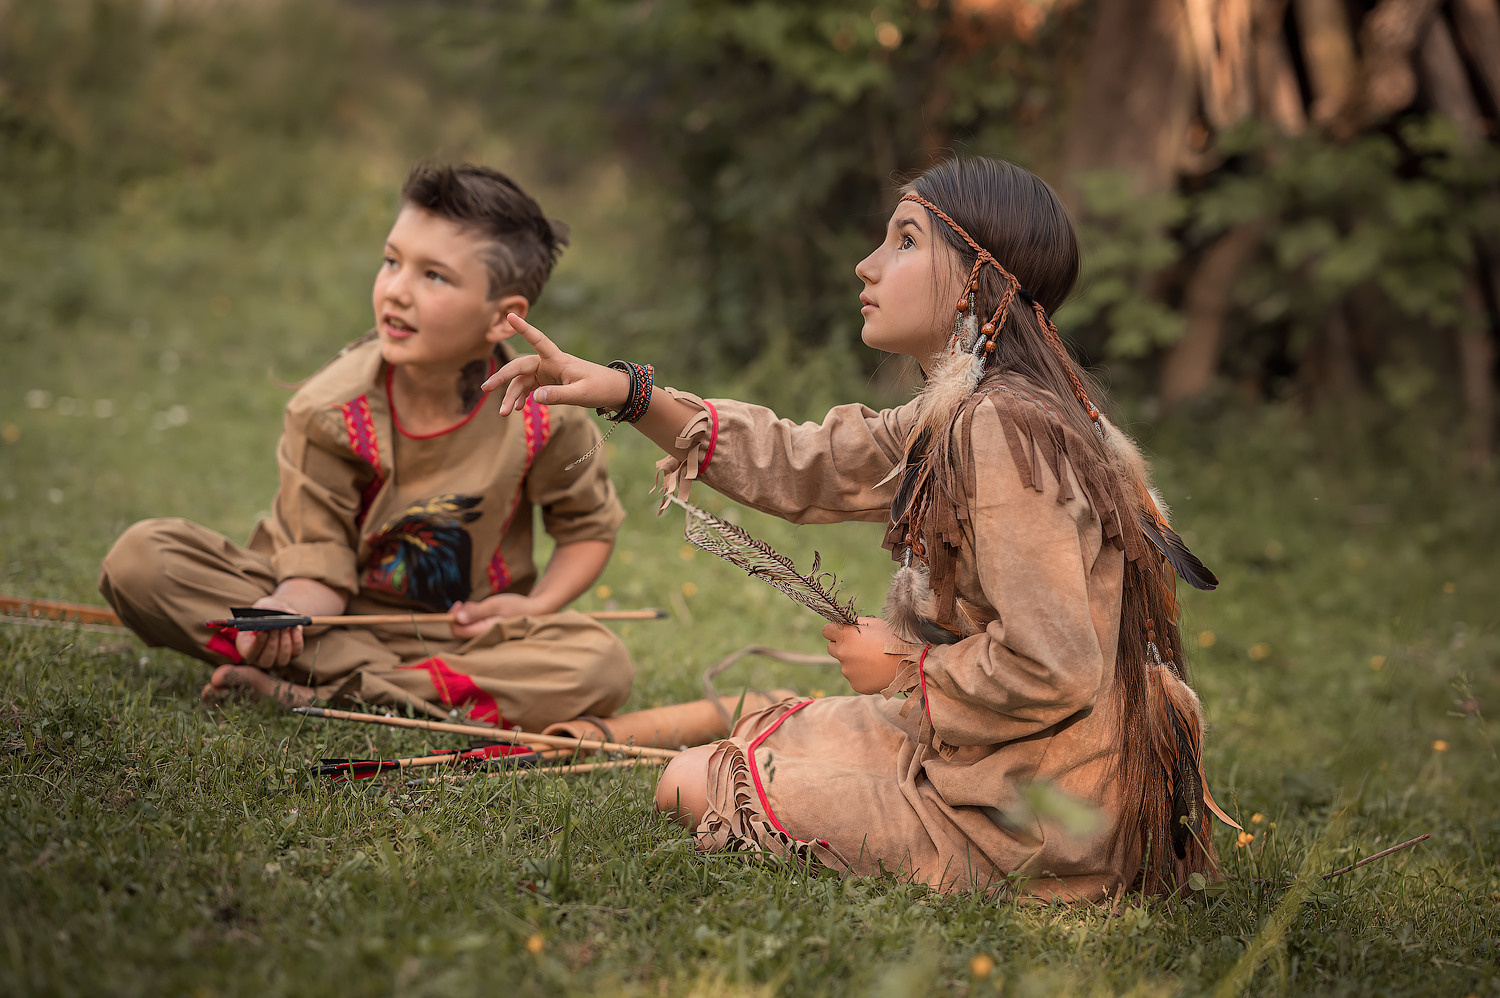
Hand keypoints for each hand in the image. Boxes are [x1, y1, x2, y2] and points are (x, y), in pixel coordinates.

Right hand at [233, 594, 304, 669]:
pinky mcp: (292, 655)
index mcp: (247, 650)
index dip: (258, 644)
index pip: (251, 653)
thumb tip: (269, 620)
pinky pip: (296, 651)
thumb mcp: (258, 612)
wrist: (277, 614)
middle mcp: (261, 659)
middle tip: (275, 627)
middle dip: (272, 642)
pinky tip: (294, 629)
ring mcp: (278, 660)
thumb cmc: (263, 614)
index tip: (263, 631)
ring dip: (284, 642)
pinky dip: (297, 640)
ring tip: (285, 627)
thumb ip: (260, 616)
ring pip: (282, 658)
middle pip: (267, 660)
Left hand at [450, 593, 539, 639]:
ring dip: (468, 614)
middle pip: (461, 629)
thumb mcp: (495, 605)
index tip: (458, 604)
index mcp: (483, 631)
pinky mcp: (489, 628)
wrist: (535, 610)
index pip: (457, 630)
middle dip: (460, 614)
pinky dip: (475, 615)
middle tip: (467, 602)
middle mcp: (483, 635)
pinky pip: (476, 624)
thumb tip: (457, 617)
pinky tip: (482, 608)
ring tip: (477, 604)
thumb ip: (476, 612)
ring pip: (468, 625)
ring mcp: (486, 632)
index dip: (452, 617)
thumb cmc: (516, 607)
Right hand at [483, 313, 630, 414]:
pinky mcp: (549, 383)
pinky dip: (520, 397)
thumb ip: (558, 396)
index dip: (524, 328)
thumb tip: (535, 397)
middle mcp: (550, 363)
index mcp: (558, 360)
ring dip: (511, 395)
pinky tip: (515, 409)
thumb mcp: (581, 394)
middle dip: (502, 378)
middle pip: (520, 367)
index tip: (510, 315)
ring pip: (522, 381)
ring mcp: (548, 373)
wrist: (614, 392)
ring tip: (503, 413)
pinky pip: (529, 388)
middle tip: (485, 388)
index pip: (538, 340)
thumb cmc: (600, 388)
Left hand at [822, 616, 903, 694]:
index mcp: (846, 635)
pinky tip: (876, 671)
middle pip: (832, 648)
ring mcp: (848, 671)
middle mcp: (842, 653)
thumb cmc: (894, 639)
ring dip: (854, 662)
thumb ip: (856, 623)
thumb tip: (847, 624)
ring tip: (875, 660)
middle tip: (860, 646)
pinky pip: (855, 677)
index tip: (841, 632)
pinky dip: (862, 674)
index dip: (834, 630)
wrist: (908, 664)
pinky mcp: (855, 685)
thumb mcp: (875, 624)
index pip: (826, 630)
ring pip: (845, 664)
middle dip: (842, 646)